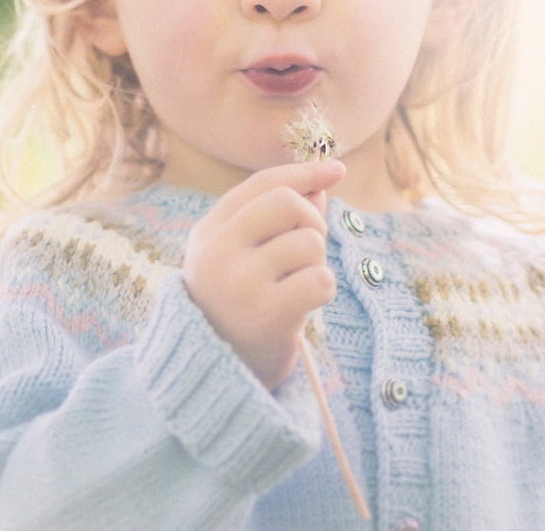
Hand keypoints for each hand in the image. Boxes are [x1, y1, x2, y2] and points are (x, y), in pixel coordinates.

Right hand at [182, 159, 342, 390]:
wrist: (217, 375)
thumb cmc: (238, 308)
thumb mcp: (243, 257)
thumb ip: (277, 219)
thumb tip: (322, 181)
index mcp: (208, 232)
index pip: (262, 184)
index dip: (304, 171)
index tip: (336, 169)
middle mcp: (218, 251)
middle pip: (288, 202)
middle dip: (312, 220)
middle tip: (307, 251)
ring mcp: (241, 281)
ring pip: (309, 242)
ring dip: (316, 263)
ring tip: (295, 286)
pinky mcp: (267, 313)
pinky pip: (321, 279)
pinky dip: (322, 291)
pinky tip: (302, 307)